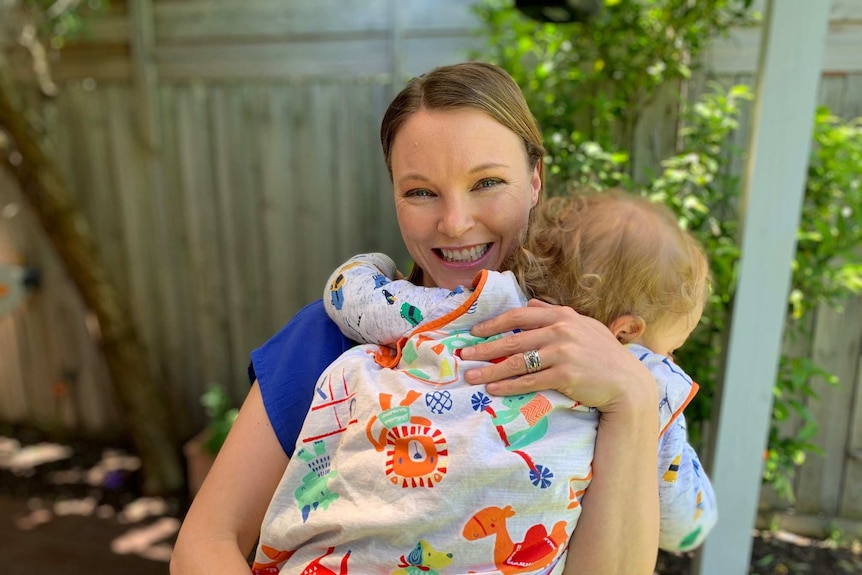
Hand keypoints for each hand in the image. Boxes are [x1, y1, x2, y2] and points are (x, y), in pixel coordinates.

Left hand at [460, 299, 655, 413]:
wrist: (628, 383)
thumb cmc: (605, 355)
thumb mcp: (584, 326)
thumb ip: (557, 314)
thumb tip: (532, 305)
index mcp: (563, 316)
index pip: (520, 315)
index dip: (494, 323)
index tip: (475, 332)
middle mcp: (561, 331)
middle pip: (513, 339)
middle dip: (484, 348)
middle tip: (464, 355)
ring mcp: (563, 353)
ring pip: (517, 361)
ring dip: (490, 369)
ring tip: (471, 376)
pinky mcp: (565, 375)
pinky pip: (528, 380)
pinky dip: (508, 386)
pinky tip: (493, 389)